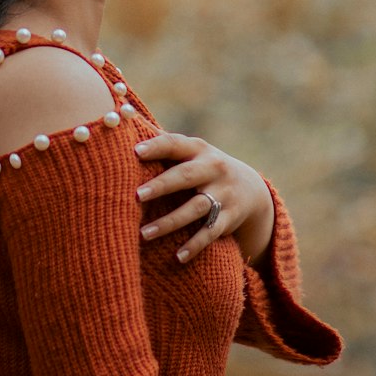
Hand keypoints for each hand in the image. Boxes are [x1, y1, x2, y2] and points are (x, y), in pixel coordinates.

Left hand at [133, 131, 274, 265]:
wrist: (250, 189)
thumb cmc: (204, 167)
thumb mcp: (193, 151)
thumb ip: (165, 143)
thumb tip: (125, 119)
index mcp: (198, 149)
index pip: (175, 144)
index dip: (157, 147)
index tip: (135, 152)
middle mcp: (213, 169)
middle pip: (185, 176)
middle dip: (161, 185)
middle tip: (137, 195)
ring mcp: (223, 194)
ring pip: (196, 209)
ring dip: (170, 222)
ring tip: (144, 234)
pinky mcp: (229, 218)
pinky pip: (210, 233)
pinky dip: (194, 246)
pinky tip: (177, 257)